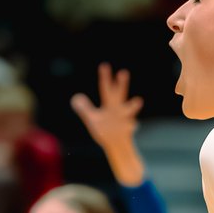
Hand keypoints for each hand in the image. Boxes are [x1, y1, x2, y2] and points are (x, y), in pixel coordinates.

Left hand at [71, 64, 144, 183]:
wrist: (118, 147)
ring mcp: (124, 120)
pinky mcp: (127, 132)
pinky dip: (132, 126)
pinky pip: (131, 128)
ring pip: (129, 110)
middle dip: (121, 85)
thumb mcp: (93, 119)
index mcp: (110, 106)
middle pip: (119, 95)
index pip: (106, 89)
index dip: (105, 78)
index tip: (104, 65)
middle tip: (123, 72)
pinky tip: (134, 125)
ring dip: (133, 105)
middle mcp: (118, 110)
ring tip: (138, 100)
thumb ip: (85, 108)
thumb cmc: (106, 131)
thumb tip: (75, 98)